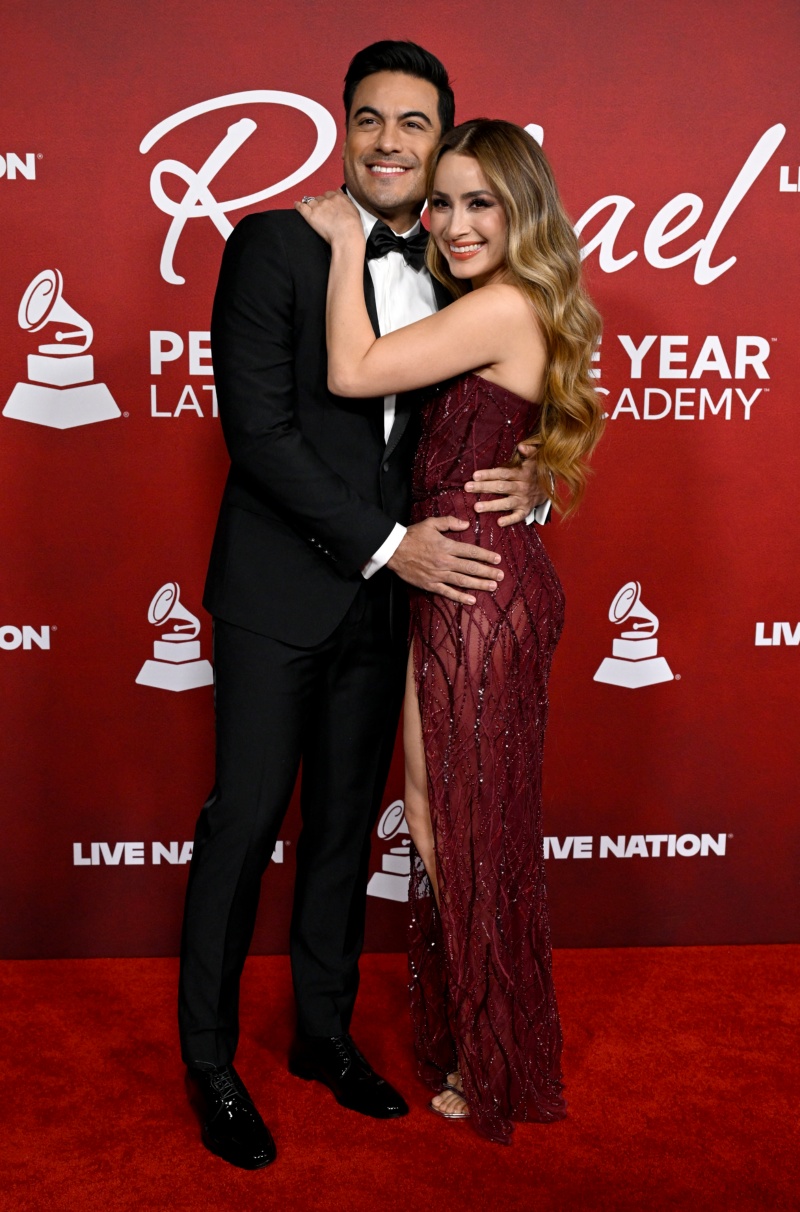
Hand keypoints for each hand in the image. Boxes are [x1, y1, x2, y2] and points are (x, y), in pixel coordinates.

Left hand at [295, 191, 364, 246]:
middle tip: (322, 212)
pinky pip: (301, 207)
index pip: (329, 194)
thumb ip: (345, 198)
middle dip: (320, 203)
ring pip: (311, 202)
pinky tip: (296, 205)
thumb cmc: (352, 226)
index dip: (327, 199)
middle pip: (319, 198)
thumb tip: (339, 190)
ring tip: (313, 212)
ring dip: (311, 205)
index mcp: (338, 198)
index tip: (327, 203)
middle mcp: (327, 200)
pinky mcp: (311, 215)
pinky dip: (298, 205)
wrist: (347, 235)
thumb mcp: (353, 209)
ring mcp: (318, 207)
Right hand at [387, 516, 503, 604]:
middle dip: (487, 572)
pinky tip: (471, 600)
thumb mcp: (431, 523)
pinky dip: (460, 597)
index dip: (486, 555)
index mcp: (446, 546)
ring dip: (479, 584)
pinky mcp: (430, 584)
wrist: (393, 550)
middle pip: (471, 567)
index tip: (497, 559)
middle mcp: (445, 561)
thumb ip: (449, 522)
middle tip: (500, 575)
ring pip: (463, 581)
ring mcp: (438, 575)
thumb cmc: (412, 535)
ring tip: (492, 586)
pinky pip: (447, 592)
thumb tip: (466, 523)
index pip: (471, 551)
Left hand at [464, 442, 548, 526]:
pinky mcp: (525, 511)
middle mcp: (522, 487)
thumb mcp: (535, 459)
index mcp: (521, 474)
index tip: (475, 475)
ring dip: (491, 505)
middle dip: (483, 487)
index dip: (489, 474)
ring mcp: (523, 500)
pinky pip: (517, 517)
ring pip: (506, 503)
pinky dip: (509, 520)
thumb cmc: (535, 472)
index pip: (503, 474)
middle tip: (468, 488)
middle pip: (500, 487)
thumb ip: (529, 451)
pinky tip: (499, 523)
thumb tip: (521, 446)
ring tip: (477, 507)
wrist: (549, 488)